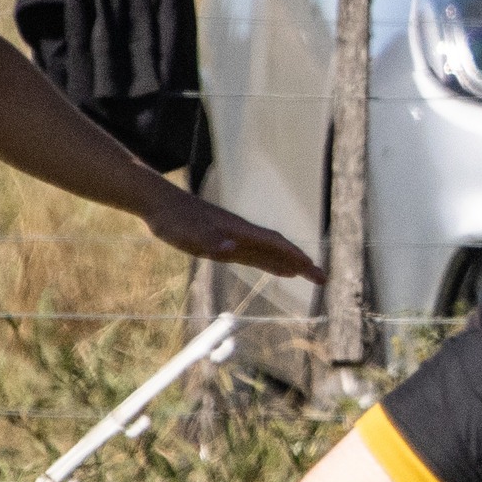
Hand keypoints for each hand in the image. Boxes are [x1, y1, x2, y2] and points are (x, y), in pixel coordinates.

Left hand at [144, 189, 325, 282]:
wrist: (158, 202)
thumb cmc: (172, 218)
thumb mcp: (188, 233)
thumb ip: (210, 240)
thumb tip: (231, 249)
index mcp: (238, 231)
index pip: (276, 245)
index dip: (297, 257)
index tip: (316, 271)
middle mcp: (241, 234)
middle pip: (278, 249)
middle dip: (301, 264)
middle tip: (322, 279)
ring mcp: (234, 237)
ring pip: (268, 252)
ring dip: (288, 263)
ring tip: (305, 274)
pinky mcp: (224, 241)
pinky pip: (254, 254)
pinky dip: (269, 262)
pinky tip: (275, 268)